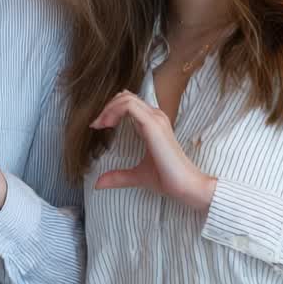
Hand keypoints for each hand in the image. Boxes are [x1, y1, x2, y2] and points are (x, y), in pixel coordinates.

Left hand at [90, 90, 216, 211]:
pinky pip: (129, 106)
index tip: (99, 126)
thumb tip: (98, 184)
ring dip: (108, 108)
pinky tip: (107, 125)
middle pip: (126, 97)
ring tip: (100, 124)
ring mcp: (155, 119)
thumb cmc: (167, 179)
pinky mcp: (153, 125)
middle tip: (96, 125)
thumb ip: (118, 176)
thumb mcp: (136, 175)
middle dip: (107, 107)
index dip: (112, 110)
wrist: (185, 186)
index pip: (130, 103)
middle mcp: (155, 117)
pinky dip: (114, 111)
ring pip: (126, 98)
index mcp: (153, 124)